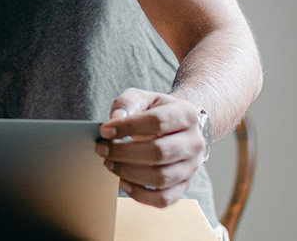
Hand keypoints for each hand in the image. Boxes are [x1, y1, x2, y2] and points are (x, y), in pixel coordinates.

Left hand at [96, 88, 206, 208]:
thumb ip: (128, 104)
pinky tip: (123, 182)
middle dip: (124, 153)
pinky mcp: (184, 185)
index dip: (127, 127)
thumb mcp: (143, 98)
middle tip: (102, 150)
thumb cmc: (156, 111)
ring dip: (129, 173)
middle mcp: (194, 142)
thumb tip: (115, 121)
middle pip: (159, 152)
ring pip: (161, 178)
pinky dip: (140, 194)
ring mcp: (191, 167)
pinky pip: (163, 198)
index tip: (105, 130)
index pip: (157, 122)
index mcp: (187, 115)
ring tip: (109, 164)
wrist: (178, 127)